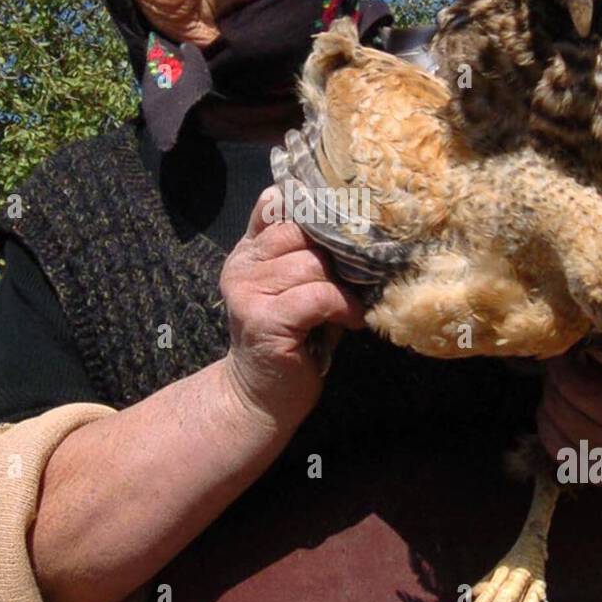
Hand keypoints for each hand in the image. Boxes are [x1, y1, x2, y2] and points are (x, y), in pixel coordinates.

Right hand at [219, 185, 365, 427]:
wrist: (260, 396)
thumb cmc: (292, 340)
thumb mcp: (297, 288)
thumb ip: (308, 255)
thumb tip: (357, 223)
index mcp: (248, 251)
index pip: (277, 205)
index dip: (315, 206)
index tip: (350, 216)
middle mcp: (242, 266)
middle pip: (300, 232)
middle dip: (337, 251)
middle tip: (360, 271)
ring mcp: (248, 292)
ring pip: (312, 264)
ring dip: (343, 284)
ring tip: (354, 303)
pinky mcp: (264, 319)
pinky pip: (317, 295)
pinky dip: (343, 305)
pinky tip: (352, 319)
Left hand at [535, 349, 601, 497]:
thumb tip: (577, 331)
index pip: (580, 385)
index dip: (564, 361)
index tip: (564, 344)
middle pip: (564, 402)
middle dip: (554, 375)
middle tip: (558, 359)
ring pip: (555, 422)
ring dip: (549, 396)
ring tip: (558, 381)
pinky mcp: (598, 478)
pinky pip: (555, 447)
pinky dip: (547, 424)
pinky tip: (556, 408)